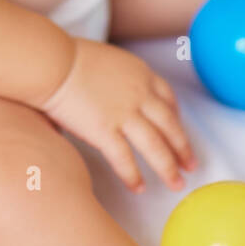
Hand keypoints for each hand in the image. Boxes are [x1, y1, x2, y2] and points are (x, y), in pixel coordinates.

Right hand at [33, 37, 195, 192]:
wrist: (53, 62)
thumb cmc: (71, 58)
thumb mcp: (110, 60)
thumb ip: (121, 79)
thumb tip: (116, 94)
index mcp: (141, 73)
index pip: (168, 99)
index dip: (177, 119)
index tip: (179, 133)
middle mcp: (139, 94)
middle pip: (170, 126)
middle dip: (183, 148)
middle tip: (191, 165)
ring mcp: (123, 113)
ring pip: (155, 146)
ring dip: (168, 168)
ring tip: (176, 184)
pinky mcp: (104, 131)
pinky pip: (124, 159)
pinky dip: (133, 176)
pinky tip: (139, 188)